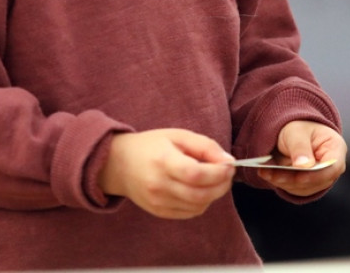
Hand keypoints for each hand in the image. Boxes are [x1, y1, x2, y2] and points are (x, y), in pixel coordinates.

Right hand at [99, 128, 235, 218]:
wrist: (119, 164)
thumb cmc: (151, 146)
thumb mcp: (177, 135)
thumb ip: (205, 146)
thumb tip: (229, 161)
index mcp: (163, 161)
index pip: (196, 174)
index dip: (218, 172)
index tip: (229, 165)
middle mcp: (159, 185)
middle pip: (200, 194)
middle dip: (222, 185)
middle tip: (227, 174)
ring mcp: (158, 202)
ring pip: (198, 206)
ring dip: (213, 194)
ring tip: (214, 180)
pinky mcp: (159, 212)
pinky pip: (190, 213)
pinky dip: (202, 202)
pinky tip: (199, 189)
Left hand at [257, 120, 346, 197]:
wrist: (290, 131)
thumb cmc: (297, 127)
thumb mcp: (296, 132)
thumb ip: (300, 147)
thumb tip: (304, 166)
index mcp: (335, 148)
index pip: (333, 167)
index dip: (317, 175)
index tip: (299, 177)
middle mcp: (331, 166)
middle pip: (317, 181)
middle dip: (293, 179)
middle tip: (271, 174)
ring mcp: (320, 177)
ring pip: (304, 188)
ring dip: (283, 182)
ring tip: (264, 171)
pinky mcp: (307, 184)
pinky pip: (294, 188)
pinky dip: (280, 182)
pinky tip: (266, 173)